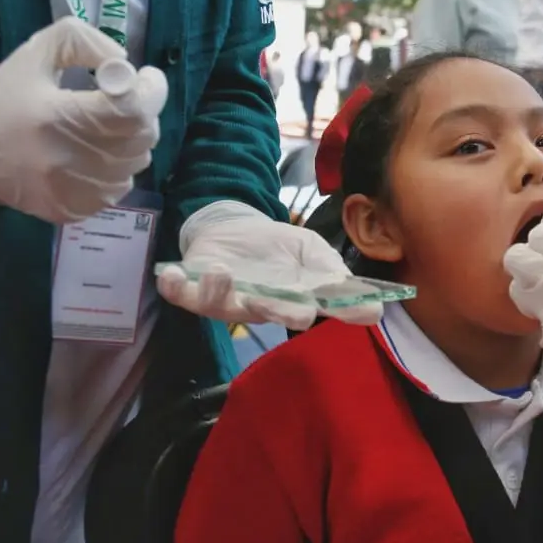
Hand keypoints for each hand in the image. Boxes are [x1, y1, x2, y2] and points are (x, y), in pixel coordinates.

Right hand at [0, 16, 167, 224]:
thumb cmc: (2, 101)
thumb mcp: (33, 54)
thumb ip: (80, 42)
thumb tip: (124, 62)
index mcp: (57, 118)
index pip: (132, 109)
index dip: (150, 90)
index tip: (146, 77)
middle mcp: (69, 160)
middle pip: (142, 135)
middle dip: (141, 111)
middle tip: (121, 101)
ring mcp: (74, 191)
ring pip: (137, 160)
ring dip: (130, 139)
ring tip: (101, 127)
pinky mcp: (76, 210)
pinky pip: (121, 186)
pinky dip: (116, 167)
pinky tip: (90, 155)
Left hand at [156, 201, 379, 328]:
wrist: (234, 227)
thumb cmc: (275, 246)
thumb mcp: (310, 250)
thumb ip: (332, 273)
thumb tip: (373, 306)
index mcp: (286, 300)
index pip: (299, 314)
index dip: (306, 312)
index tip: (316, 308)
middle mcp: (254, 306)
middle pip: (260, 314)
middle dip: (265, 307)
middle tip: (267, 297)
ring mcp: (221, 298)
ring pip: (218, 306)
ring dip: (217, 292)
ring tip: (220, 271)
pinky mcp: (189, 287)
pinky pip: (179, 294)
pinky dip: (173, 285)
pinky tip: (169, 273)